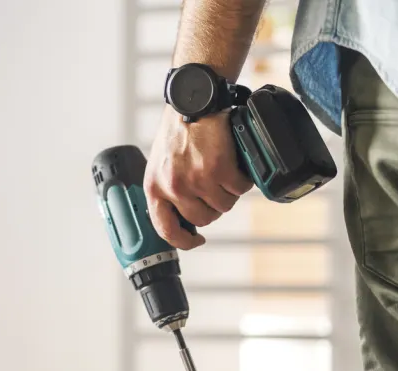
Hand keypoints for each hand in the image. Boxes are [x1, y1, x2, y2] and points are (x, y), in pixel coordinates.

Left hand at [144, 107, 252, 249]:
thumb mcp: (161, 165)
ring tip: (223, 172)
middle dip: (213, 207)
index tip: (196, 240)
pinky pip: (240, 189)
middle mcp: (173, 187)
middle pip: (203, 219)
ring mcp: (196, 180)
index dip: (183, 241)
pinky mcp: (219, 169)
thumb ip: (168, 190)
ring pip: (224, 206)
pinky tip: (235, 164)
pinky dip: (243, 179)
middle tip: (215, 187)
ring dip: (229, 192)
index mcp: (154, 188)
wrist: (194, 101)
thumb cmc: (179, 132)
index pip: (166, 229)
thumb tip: (183, 217)